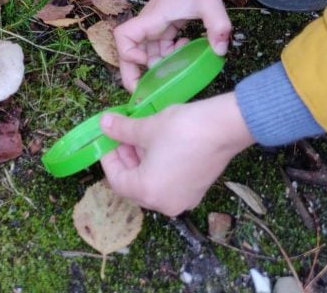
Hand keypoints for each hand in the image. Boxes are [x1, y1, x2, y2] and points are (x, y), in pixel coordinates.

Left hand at [100, 92, 254, 215]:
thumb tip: (103, 123)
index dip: (108, 158)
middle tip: (122, 136)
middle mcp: (164, 204)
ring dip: (141, 162)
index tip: (106, 139)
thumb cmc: (182, 129)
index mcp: (148, 192)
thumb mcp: (146, 127)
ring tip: (140, 137)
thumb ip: (121, 129)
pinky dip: (158, 168)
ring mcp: (183, 200)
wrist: (224, 128)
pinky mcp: (196, 191)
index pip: (116, 180)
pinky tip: (159, 145)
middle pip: (134, 185)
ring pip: (152, 184)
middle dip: (125, 160)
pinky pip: (168, 183)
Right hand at [113, 0, 231, 90]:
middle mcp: (150, 23)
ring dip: (157, 66)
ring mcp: (157, 25)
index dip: (128, 55)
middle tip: (150, 94)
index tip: (147, 64)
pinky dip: (169, 55)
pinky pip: (160, 47)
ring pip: (147, 53)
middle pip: (131, 52)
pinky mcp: (165, 26)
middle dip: (137, 74)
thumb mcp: (211, 2)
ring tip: (175, 76)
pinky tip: (186, 51)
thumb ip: (218, 24)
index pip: (124, 37)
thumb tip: (221, 51)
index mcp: (153, 17)